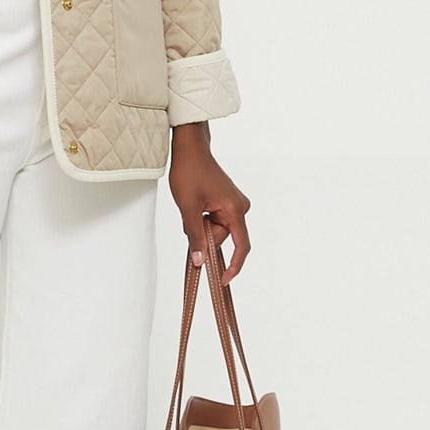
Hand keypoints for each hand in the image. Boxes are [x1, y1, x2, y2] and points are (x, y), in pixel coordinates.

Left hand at [167, 122, 250, 282]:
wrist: (190, 149)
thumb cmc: (190, 171)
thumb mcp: (188, 208)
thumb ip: (195, 236)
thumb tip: (200, 260)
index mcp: (235, 210)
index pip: (241, 246)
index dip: (234, 266)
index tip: (223, 280)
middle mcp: (240, 208)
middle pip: (224, 237)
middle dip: (205, 236)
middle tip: (189, 219)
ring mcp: (234, 205)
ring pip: (217, 230)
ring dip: (202, 227)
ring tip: (191, 207)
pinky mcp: (227, 202)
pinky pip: (216, 221)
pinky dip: (204, 220)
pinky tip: (195, 205)